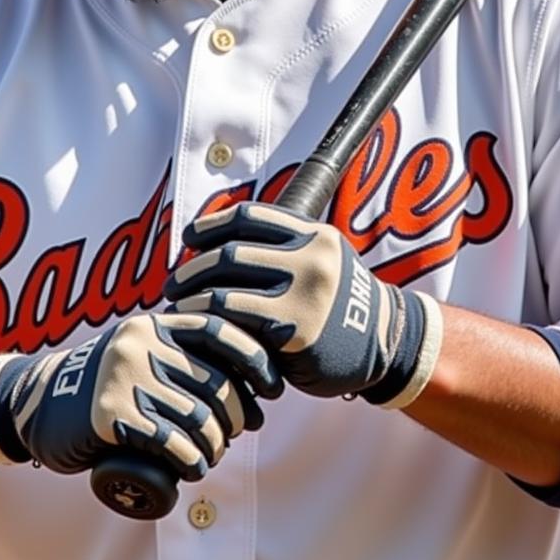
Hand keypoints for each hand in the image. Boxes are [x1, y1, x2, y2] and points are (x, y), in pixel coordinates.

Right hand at [0, 312, 282, 479]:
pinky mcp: (108, 413)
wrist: (32, 403)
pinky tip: (190, 468)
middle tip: (235, 435)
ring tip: (209, 456)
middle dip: (236, 415)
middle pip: (214, 381)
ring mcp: (124, 375)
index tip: (272, 389)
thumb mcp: (139, 352)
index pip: (220, 331)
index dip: (255, 360)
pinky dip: (189, 460)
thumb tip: (248, 382)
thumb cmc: (103, 385)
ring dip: (213, 445)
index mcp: (155, 323)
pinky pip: (168, 441)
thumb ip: (180, 353)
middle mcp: (142, 342)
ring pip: (196, 416)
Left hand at [165, 203, 442, 407]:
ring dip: (193, 299)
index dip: (212, 224)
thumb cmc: (341, 302)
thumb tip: (221, 235)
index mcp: (314, 234)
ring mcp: (304, 295)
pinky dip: (209, 326)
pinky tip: (196, 330)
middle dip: (193, 267)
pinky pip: (237, 326)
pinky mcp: (295, 333)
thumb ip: (285, 244)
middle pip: (231, 252)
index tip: (189, 237)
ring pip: (227, 290)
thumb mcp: (325, 258)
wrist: (386, 344)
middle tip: (173, 282)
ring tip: (177, 307)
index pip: (250, 216)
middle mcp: (310, 259)